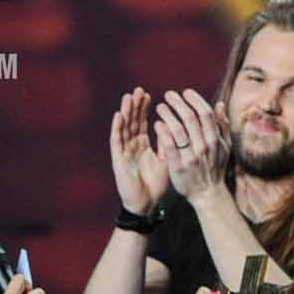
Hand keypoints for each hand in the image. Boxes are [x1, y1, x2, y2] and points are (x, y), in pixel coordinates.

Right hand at [111, 88, 171, 214]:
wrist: (147, 204)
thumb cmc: (157, 184)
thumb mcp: (167, 159)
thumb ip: (168, 143)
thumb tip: (175, 123)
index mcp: (143, 145)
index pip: (142, 122)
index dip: (144, 109)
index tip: (149, 95)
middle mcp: (132, 146)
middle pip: (132, 121)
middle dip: (135, 106)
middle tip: (139, 90)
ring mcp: (124, 151)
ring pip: (124, 128)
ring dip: (126, 112)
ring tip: (128, 97)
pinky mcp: (118, 159)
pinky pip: (117, 141)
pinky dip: (118, 128)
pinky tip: (119, 115)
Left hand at [151, 89, 228, 202]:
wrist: (208, 194)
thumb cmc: (215, 168)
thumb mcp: (225, 147)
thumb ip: (222, 126)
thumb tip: (220, 105)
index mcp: (215, 140)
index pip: (205, 114)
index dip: (195, 100)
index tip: (186, 92)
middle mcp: (204, 147)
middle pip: (190, 118)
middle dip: (178, 103)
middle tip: (169, 95)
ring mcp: (191, 157)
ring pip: (178, 129)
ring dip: (168, 114)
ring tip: (160, 106)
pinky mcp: (178, 166)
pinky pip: (168, 145)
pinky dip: (162, 132)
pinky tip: (157, 123)